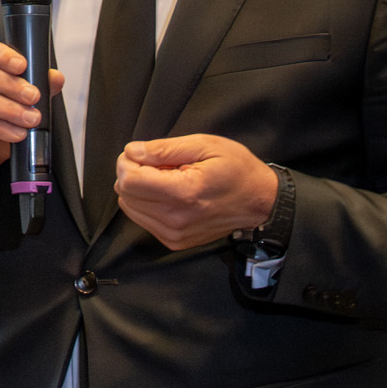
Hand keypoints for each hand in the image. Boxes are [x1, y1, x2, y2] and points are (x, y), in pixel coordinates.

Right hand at [0, 43, 65, 213]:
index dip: (3, 56)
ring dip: (10, 109)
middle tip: (34, 97)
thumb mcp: (15, 106)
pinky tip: (17, 134)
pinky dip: (1, 128)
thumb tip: (55, 78)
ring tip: (31, 119)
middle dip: (12, 85)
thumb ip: (32, 89)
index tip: (23, 66)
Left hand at [113, 134, 277, 250]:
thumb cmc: (237, 169)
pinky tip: (169, 193)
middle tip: (158, 164)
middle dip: (133, 173)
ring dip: (140, 189)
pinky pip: (142, 219)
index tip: (143, 153)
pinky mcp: (175, 241)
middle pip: (125, 194)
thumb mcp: (205, 145)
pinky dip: (148, 203)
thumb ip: (163, 149)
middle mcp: (176, 219)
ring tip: (167, 178)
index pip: (129, 181)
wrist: (261, 202)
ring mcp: (175, 234)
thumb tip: (131, 152)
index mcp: (183, 193)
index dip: (128, 162)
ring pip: (130, 207)